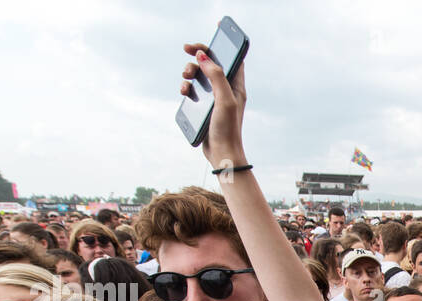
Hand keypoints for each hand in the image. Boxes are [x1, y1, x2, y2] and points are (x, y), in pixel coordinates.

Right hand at [180, 43, 246, 168]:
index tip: (219, 25)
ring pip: (199, 75)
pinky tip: (185, 92)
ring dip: (190, 71)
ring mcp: (214, 97)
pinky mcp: (204, 106)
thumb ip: (215, 76)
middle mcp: (226, 89)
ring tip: (186, 78)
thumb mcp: (224, 100)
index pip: (233, 57)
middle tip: (186, 48)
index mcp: (236, 85)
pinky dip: (187, 86)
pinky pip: (193, 89)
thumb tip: (204, 57)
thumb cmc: (228, 129)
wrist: (221, 154)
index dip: (226, 42)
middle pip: (212, 62)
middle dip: (199, 53)